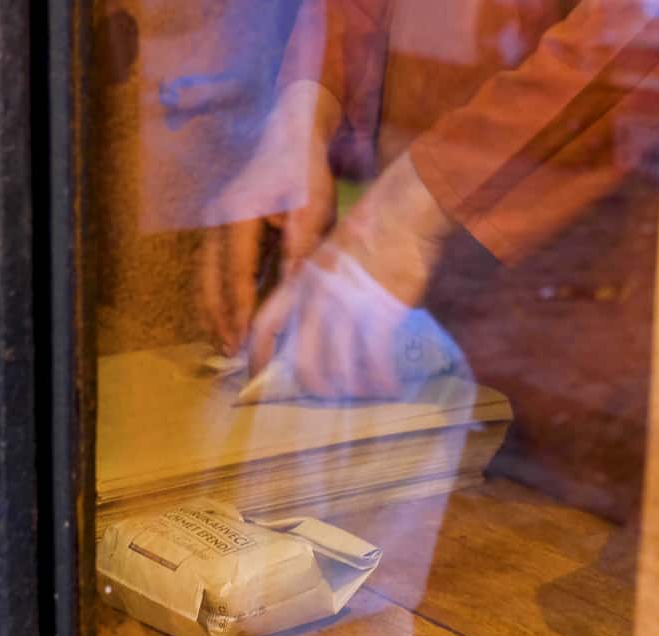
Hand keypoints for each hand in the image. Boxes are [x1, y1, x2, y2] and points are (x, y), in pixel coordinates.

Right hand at [197, 82, 341, 355]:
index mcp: (239, 215)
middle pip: (209, 278)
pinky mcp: (221, 233)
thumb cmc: (305, 172)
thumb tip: (294, 282)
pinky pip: (212, 270)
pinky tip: (228, 320)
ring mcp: (215, 226)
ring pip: (205, 276)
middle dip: (218, 317)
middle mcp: (218, 222)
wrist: (290, 137)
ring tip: (224, 344)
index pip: (235, 271)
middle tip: (229, 352)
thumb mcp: (314, 205)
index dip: (238, 307)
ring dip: (212, 311)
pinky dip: (217, 297)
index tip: (243, 338)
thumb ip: (303, 242)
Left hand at [246, 151, 461, 399]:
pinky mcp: (380, 314)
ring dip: (351, 390)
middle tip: (326, 400)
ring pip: (338, 369)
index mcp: (300, 283)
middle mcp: (317, 300)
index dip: (257, 357)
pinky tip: (390, 385)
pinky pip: (376, 362)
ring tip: (364, 395)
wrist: (402, 211)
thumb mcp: (329, 256)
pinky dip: (382, 380)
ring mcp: (348, 309)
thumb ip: (319, 288)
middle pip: (302, 362)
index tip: (255, 379)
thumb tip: (321, 320)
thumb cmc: (370, 230)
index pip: (265, 327)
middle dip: (312, 388)